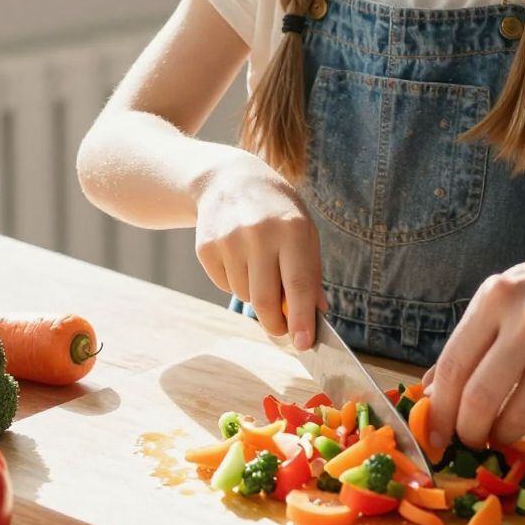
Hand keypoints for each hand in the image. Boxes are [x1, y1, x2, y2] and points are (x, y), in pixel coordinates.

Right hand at [193, 151, 324, 345]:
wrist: (229, 180)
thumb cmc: (277, 210)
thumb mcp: (304, 230)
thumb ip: (311, 272)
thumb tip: (317, 312)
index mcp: (292, 229)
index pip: (298, 284)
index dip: (301, 319)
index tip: (304, 344)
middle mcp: (259, 234)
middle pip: (265, 301)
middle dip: (276, 325)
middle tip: (282, 330)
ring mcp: (229, 240)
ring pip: (244, 296)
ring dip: (255, 295)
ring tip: (260, 267)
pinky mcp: (206, 248)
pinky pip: (225, 285)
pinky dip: (235, 281)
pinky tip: (239, 256)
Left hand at [426, 207, 524, 454]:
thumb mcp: (509, 292)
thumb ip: (472, 340)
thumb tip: (432, 394)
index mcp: (498, 295)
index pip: (452, 367)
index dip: (439, 412)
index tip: (436, 435)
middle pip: (480, 399)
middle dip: (469, 432)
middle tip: (470, 441)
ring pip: (520, 417)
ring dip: (507, 435)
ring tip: (506, 429)